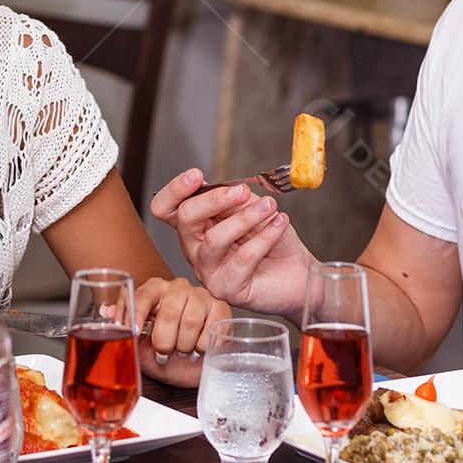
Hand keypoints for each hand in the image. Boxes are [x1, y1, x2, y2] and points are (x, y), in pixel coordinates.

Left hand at [133, 276, 230, 387]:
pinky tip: (197, 350)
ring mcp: (201, 296)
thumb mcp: (139, 341)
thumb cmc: (164, 349)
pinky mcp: (220, 308)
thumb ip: (123, 325)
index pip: (144, 295)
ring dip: (183, 346)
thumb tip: (105, 312)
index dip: (137, 314)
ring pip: (190, 322)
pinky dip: (201, 347)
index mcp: (156, 289)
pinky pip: (210, 329)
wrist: (191, 365)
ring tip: (181, 352)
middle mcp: (178, 287)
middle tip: (163, 354)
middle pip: (168, 312)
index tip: (134, 334)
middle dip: (163, 341)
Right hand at [150, 169, 310, 318]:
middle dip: (214, 200)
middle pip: (185, 218)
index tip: (197, 175)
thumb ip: (235, 200)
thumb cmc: (271, 238)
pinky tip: (279, 224)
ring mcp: (206, 269)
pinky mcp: (225, 288)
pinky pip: (241, 259)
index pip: (166, 207)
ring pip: (214, 239)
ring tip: (269, 207)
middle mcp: (194, 247)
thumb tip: (229, 191)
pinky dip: (264, 237)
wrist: (296, 270)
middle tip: (242, 192)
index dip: (175, 189)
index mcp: (195, 223)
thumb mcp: (252, 208)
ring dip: (244, 219)